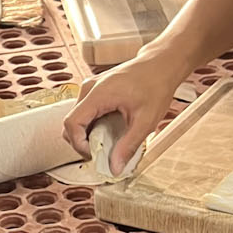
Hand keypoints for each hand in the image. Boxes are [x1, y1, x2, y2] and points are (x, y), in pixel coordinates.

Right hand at [64, 54, 182, 166]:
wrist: (161, 64)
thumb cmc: (155, 86)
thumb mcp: (146, 121)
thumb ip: (128, 145)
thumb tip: (114, 169)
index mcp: (97, 94)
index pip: (71, 123)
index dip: (79, 144)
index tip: (96, 155)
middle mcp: (88, 89)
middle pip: (70, 123)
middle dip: (82, 143)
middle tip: (103, 153)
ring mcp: (90, 88)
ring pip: (77, 119)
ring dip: (88, 135)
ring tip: (110, 142)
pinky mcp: (95, 90)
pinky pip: (85, 112)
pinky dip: (93, 126)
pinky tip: (111, 130)